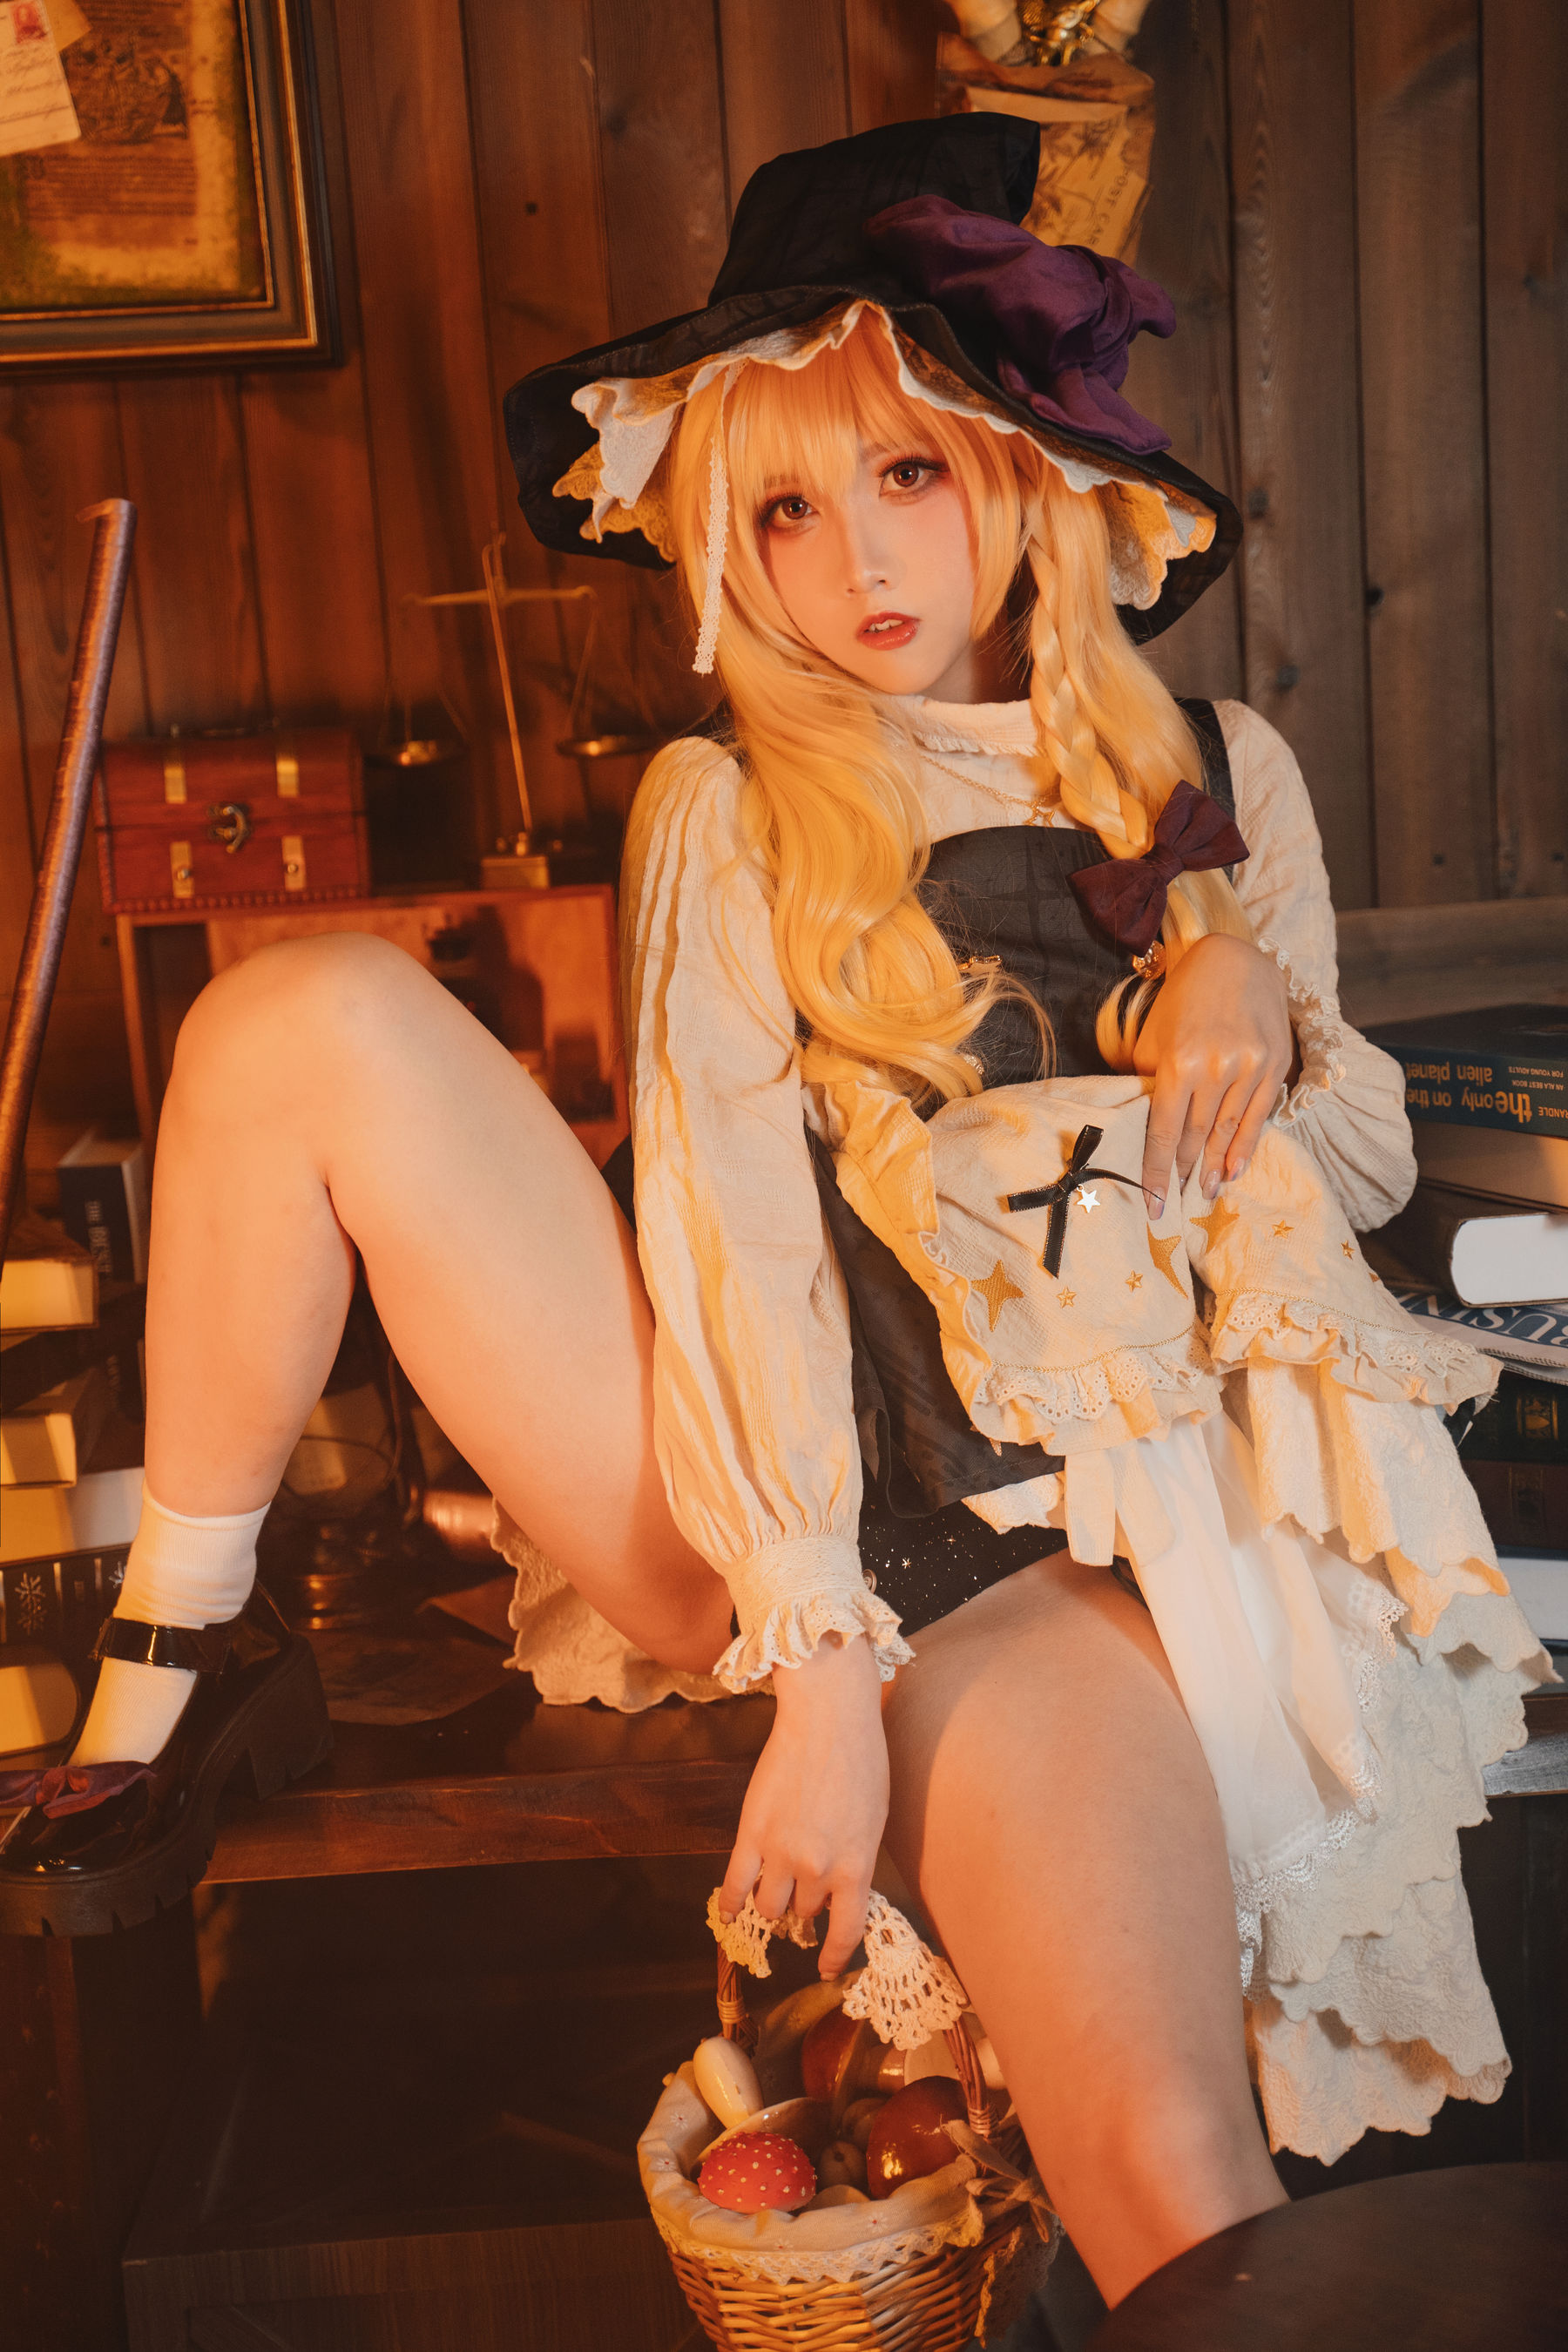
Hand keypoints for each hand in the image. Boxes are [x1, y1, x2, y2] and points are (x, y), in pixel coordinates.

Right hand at [719, 1632, 888, 1976]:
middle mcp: (817, 1870)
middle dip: (805, 1909)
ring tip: (775, 1894)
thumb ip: (857, 1860)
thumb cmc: (862, 1761)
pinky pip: (734, 1885)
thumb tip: (841, 1890)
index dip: (835, 1955)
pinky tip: (732, 1912)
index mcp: (855, 1868)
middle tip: (803, 1900)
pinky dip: (731, 1904)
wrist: (829, 1719)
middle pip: (805, 1912)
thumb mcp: (875, 1820)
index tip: (828, 1967)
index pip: (845, 1932)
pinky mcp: (751, 1834)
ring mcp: (781, 1854)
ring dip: (773, 1904)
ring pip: (769, 1905)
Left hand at [1132, 934, 1292, 1214]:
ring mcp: (1250, 1067)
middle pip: (1197, 1136)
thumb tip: (1148, 1129)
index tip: (1152, 1204)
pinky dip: (1245, 1147)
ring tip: (1205, 1193)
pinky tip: (1233, 1171)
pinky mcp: (1274, 1065)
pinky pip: (1258, 1117)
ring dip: (1215, 1167)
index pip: (1166, 1132)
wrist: (1232, 960)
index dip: (1157, 1172)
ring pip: (1229, 1131)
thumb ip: (1149, 1084)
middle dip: (1185, 1174)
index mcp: (1180, 1063)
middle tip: (1175, 1204)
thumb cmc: (1182, 1003)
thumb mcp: (1153, 1040)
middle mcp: (1217, 1068)